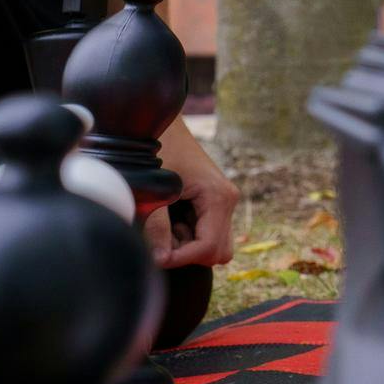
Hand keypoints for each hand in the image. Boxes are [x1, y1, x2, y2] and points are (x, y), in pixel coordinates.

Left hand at [148, 141, 239, 268]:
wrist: (159, 124)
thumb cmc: (157, 152)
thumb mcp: (155, 192)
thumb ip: (157, 228)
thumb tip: (160, 259)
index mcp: (219, 197)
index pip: (209, 248)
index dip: (182, 258)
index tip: (156, 257)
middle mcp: (227, 200)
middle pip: (218, 251)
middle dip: (188, 254)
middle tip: (161, 241)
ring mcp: (222, 201)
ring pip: (214, 244)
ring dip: (188, 245)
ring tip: (163, 227)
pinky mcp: (213, 201)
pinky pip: (206, 232)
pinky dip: (187, 235)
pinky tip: (168, 218)